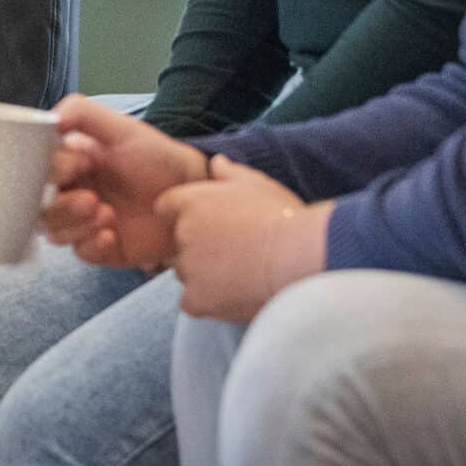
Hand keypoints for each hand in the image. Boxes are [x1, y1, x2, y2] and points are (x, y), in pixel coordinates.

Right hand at [38, 94, 209, 269]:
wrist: (191, 190)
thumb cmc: (157, 155)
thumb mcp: (121, 127)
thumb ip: (82, 113)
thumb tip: (50, 120)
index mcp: (69, 164)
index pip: (39, 171)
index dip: (52, 171)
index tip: (80, 164)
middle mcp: (72, 193)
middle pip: (39, 207)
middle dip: (61, 205)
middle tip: (90, 199)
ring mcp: (85, 222)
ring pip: (55, 232)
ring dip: (74, 225)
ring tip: (106, 213)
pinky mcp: (102, 247)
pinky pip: (81, 252)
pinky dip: (91, 244)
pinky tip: (110, 233)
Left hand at [159, 155, 325, 322]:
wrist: (299, 257)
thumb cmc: (283, 217)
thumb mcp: (258, 184)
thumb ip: (229, 172)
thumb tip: (216, 163)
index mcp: (190, 201)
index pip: (166, 207)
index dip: (187, 216)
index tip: (211, 225)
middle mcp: (182, 233)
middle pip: (181, 244)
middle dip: (200, 247)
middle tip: (235, 251)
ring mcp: (187, 268)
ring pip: (187, 273)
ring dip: (204, 275)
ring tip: (242, 274)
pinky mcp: (196, 299)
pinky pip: (191, 302)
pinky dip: (208, 302)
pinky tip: (234, 295)